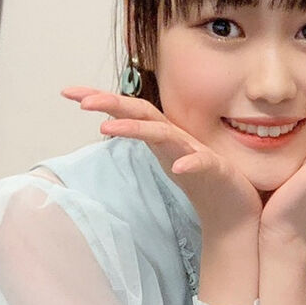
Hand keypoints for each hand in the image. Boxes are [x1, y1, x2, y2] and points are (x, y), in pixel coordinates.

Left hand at [62, 88, 262, 235]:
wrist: (235, 212)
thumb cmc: (203, 182)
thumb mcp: (167, 157)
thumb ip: (146, 138)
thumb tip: (110, 123)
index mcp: (164, 136)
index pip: (131, 109)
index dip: (102, 99)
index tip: (70, 92)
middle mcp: (178, 139)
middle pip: (143, 113)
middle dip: (113, 103)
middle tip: (82, 101)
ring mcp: (197, 153)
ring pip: (165, 134)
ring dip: (137, 129)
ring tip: (108, 128)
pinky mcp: (218, 170)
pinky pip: (203, 163)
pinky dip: (190, 163)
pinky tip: (178, 168)